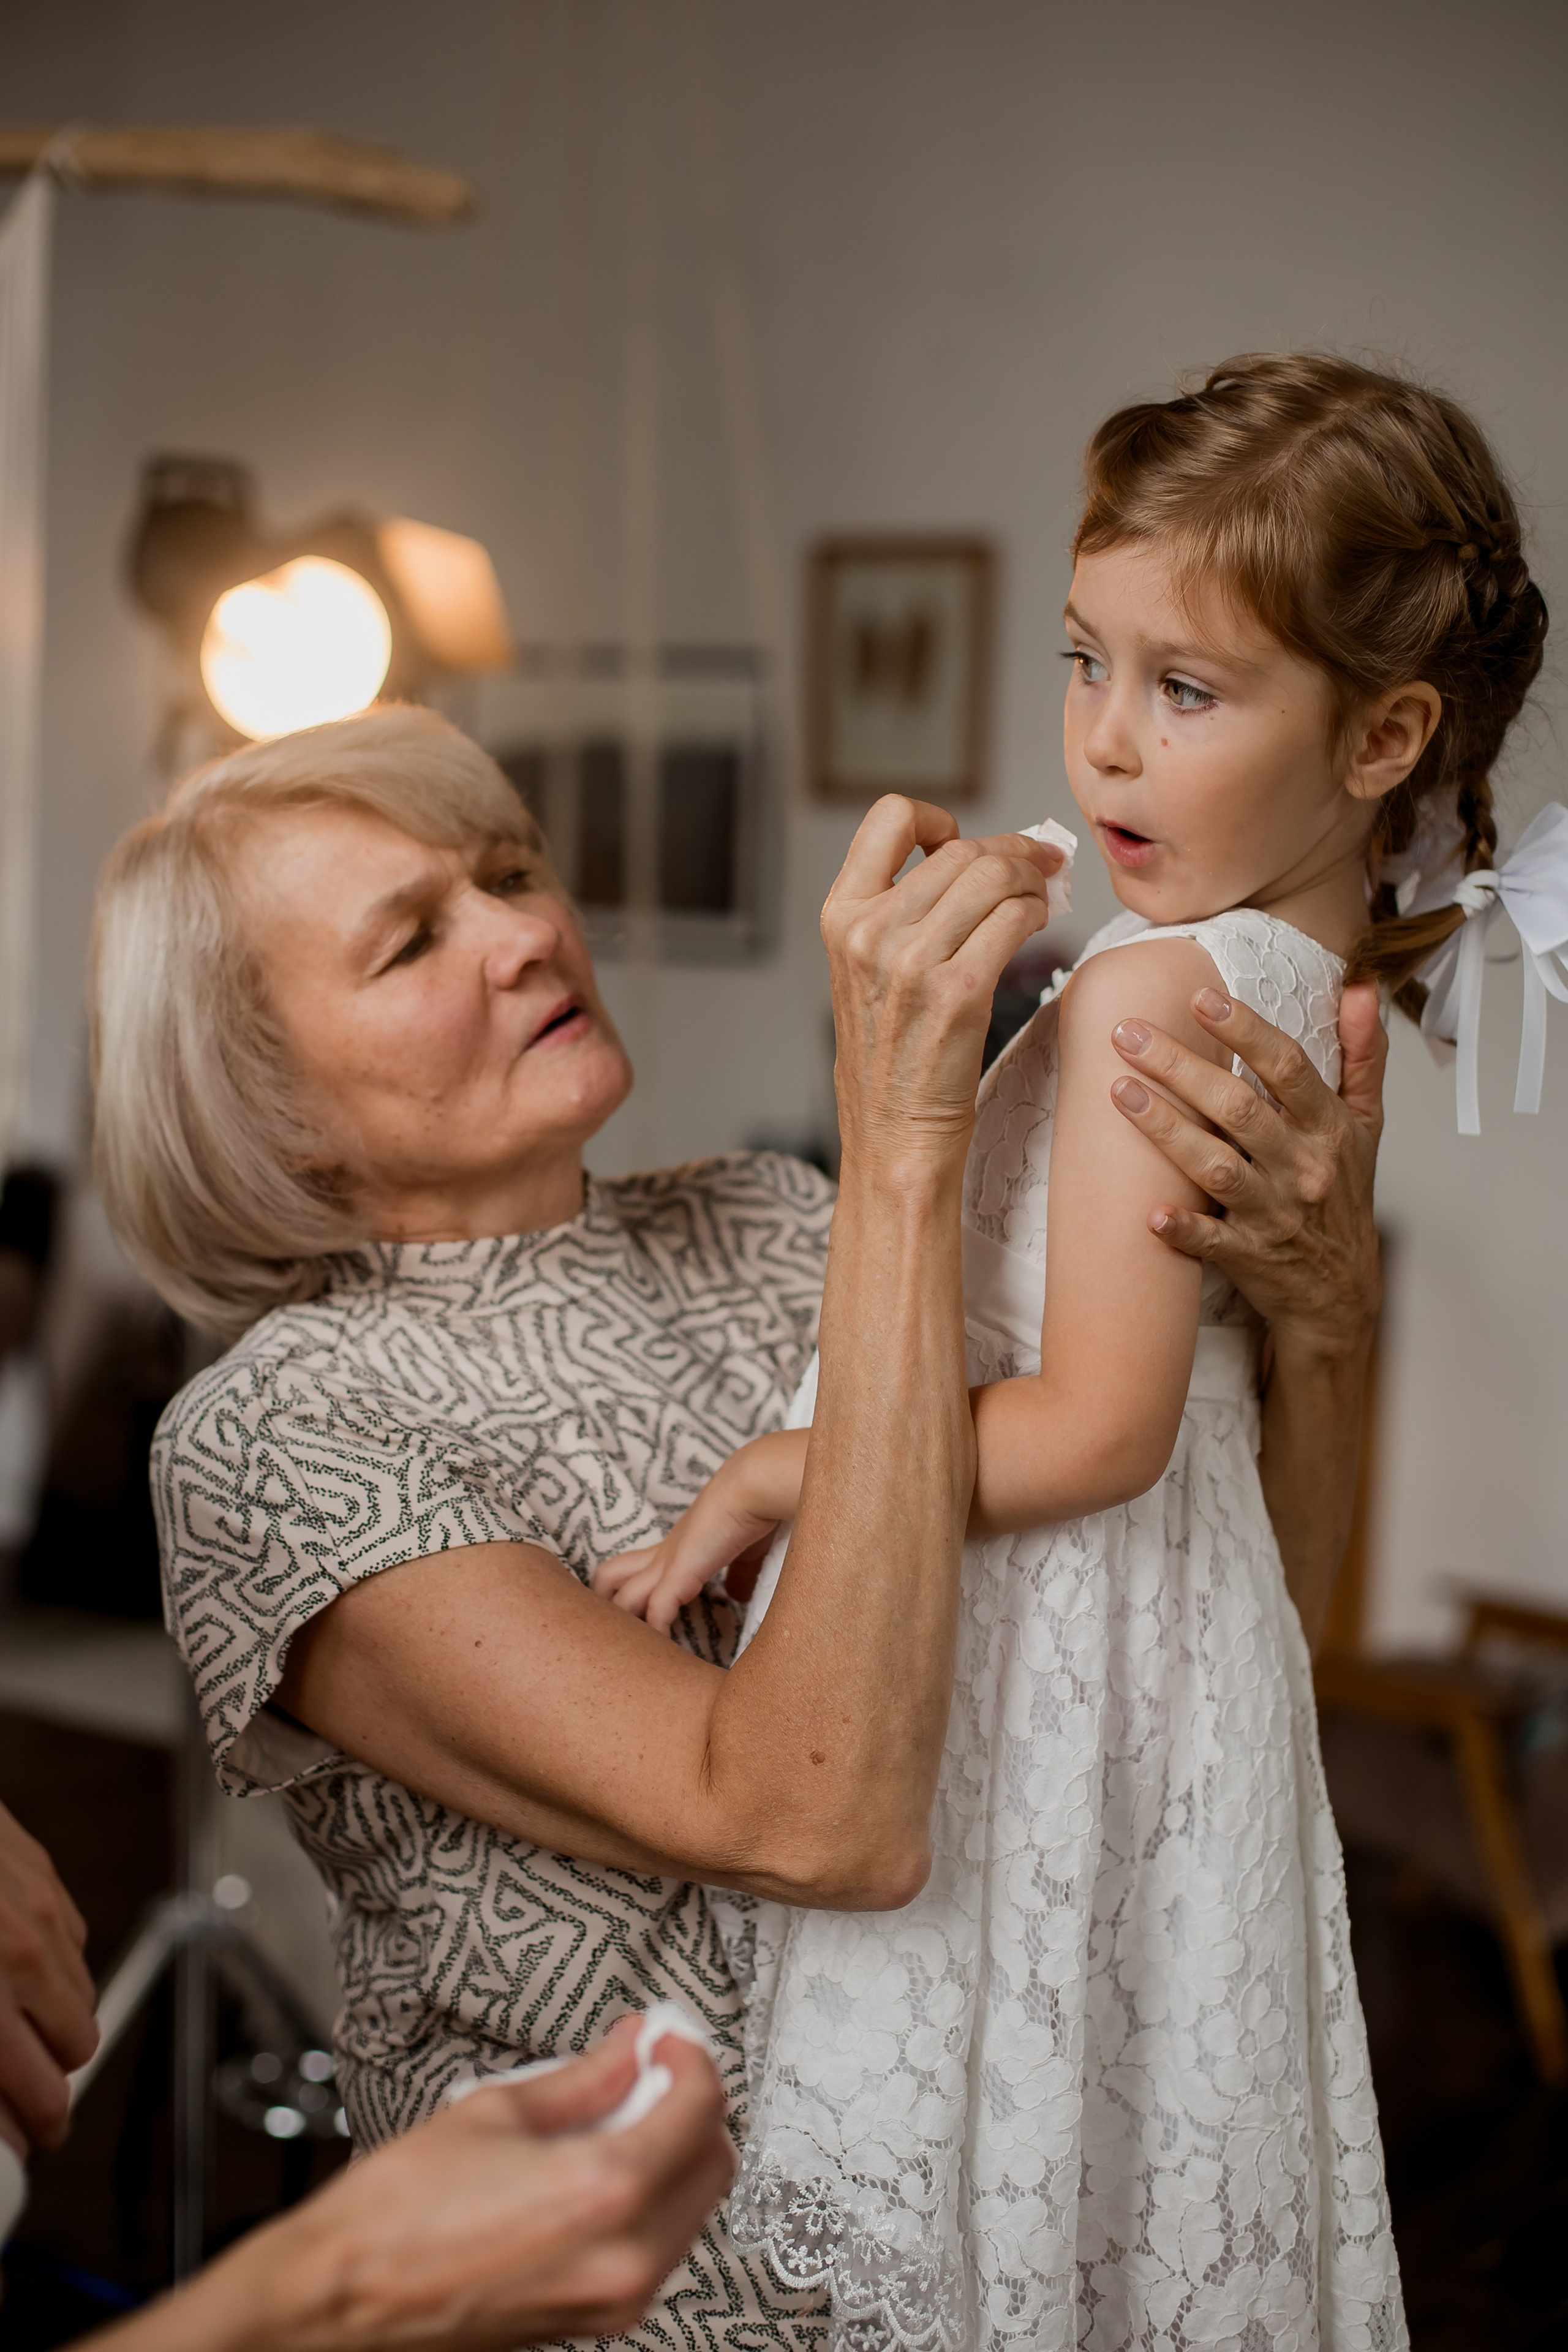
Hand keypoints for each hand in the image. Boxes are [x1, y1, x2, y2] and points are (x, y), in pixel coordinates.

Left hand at [0, 1800, 98, 2155]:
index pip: (34, 2100)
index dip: (27, 2139)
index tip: (18, 2151)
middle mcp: (19, 1957)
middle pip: (76, 2055)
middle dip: (48, 2089)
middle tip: (18, 2102)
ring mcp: (39, 1911)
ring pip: (84, 1999)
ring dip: (54, 2028)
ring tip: (14, 2035)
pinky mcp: (46, 1875)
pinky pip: (76, 1943)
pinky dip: (53, 1968)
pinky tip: (11, 1970)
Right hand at [93, 2018, 734, 2351]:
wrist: (343, 2300)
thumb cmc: (395, 2216)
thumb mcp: (493, 2112)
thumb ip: (582, 2076)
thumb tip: (629, 2047)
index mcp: (605, 2193)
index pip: (698, 2110)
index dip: (690, 2058)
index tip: (669, 2039)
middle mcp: (625, 2258)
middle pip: (713, 2165)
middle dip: (691, 2107)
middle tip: (650, 2069)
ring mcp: (613, 2300)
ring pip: (690, 2210)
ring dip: (671, 2154)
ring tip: (617, 2113)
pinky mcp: (594, 2323)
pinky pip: (654, 2248)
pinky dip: (646, 2199)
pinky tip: (598, 2165)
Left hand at [594, 1436, 802, 1636]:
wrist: (752, 1488)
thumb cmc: (750, 1510)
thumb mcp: (744, 1549)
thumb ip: (739, 1573)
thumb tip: (739, 1594)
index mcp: (673, 1548)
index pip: (629, 1569)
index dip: (624, 1592)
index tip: (633, 1622)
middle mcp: (661, 1555)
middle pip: (606, 1578)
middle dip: (605, 1608)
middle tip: (619, 1639)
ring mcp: (666, 1564)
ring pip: (619, 1597)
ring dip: (624, 1628)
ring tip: (636, 1656)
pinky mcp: (679, 1574)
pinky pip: (657, 1612)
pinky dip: (659, 1634)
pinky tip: (667, 1655)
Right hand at [824, 798, 1061, 1178]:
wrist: (892, 1138)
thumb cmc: (890, 1059)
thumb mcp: (866, 972)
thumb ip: (899, 912)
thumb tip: (975, 858)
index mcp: (840, 916)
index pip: (888, 818)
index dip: (938, 817)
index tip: (964, 841)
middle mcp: (869, 932)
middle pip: (961, 848)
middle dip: (1011, 851)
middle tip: (1039, 866)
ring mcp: (911, 963)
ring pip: (994, 875)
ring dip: (1033, 879)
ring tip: (1042, 897)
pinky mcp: (957, 994)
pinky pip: (1015, 919)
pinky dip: (1038, 913)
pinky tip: (1038, 926)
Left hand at [1108, 978, 1383, 1360]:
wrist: (1342, 1295)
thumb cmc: (1343, 1198)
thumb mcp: (1367, 1126)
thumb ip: (1363, 1055)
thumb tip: (1362, 989)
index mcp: (1329, 1129)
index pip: (1288, 1068)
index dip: (1246, 1031)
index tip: (1200, 997)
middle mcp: (1303, 1168)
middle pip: (1239, 1109)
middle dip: (1180, 1067)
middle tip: (1127, 1033)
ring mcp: (1276, 1214)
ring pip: (1218, 1166)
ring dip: (1167, 1130)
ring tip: (1119, 1092)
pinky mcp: (1251, 1257)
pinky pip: (1214, 1242)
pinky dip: (1185, 1230)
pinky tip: (1150, 1212)